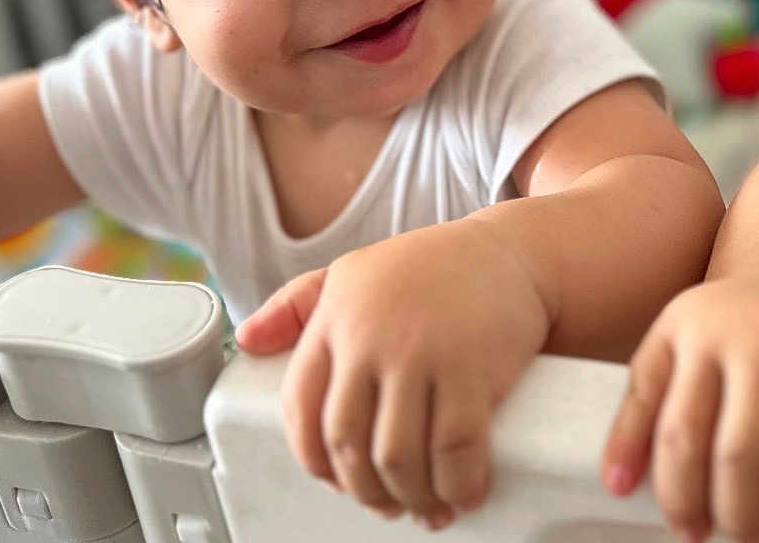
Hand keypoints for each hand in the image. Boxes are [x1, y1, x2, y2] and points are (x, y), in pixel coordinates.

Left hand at [235, 217, 551, 528]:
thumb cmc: (431, 268)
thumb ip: (297, 303)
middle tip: (388, 504)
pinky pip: (455, 449)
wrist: (511, 253)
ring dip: (412, 496)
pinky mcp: (472, 369)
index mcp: (336, 317)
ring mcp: (420, 353)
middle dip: (366, 490)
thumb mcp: (353, 273)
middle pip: (347, 443)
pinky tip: (466, 494)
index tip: (338, 480)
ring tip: (428, 505)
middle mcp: (370, 336)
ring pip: (397, 456)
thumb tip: (247, 340)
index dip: (315, 459)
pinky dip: (459, 485)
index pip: (300, 407)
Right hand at [601, 267, 758, 541]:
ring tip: (697, 533)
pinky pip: (638, 395)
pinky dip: (625, 445)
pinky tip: (622, 487)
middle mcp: (758, 334)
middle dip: (742, 514)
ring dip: (684, 497)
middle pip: (739, 449)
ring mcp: (705, 331)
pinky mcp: (664, 333)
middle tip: (751, 541)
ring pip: (683, 431)